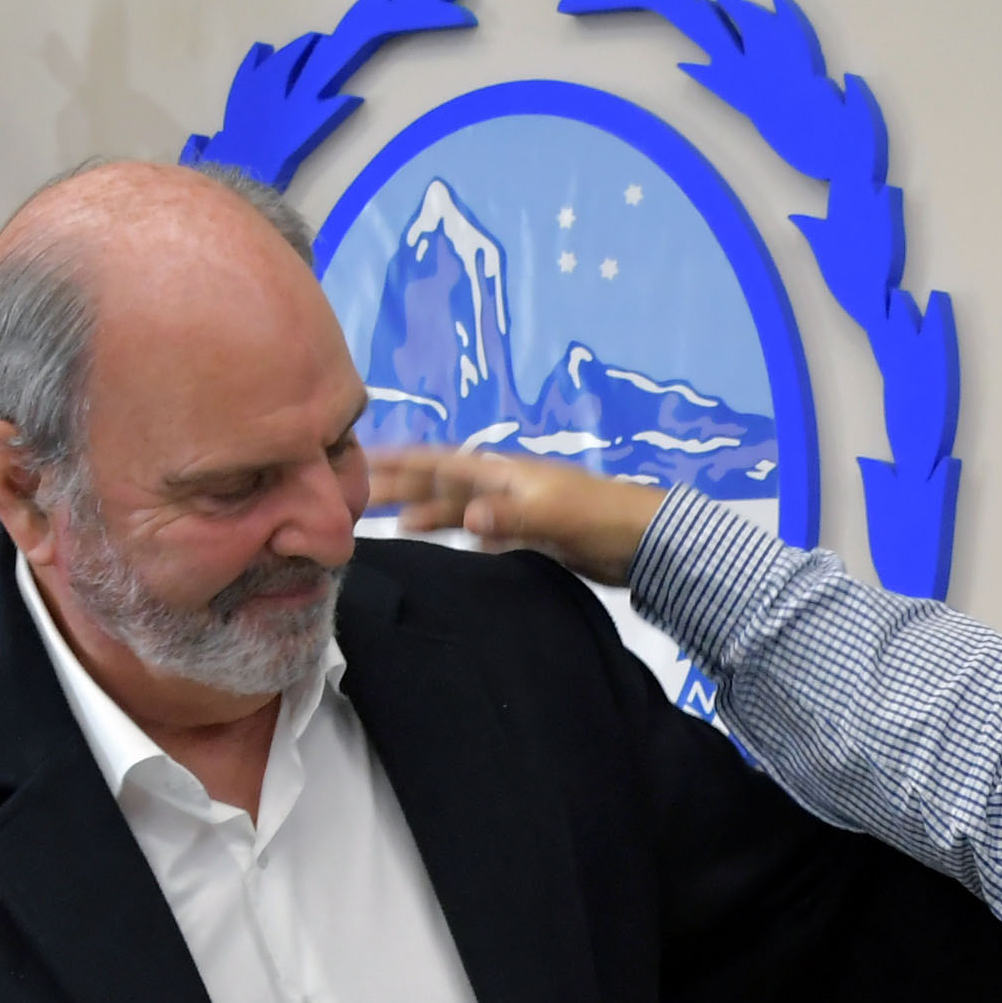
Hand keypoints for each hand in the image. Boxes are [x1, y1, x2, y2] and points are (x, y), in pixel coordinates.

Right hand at [367, 446, 670, 587]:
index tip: (364, 458)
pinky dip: (456, 534)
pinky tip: (442, 544)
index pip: (442, 463)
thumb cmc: (601, 519)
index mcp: (503, 473)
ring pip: (456, 508)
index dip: (404, 461)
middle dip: (400, 484)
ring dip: (423, 511)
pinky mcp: (527, 536)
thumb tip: (464, 518)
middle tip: (358, 491)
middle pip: (441, 483)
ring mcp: (513, 511)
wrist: (643, 543)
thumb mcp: (555, 514)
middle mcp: (501, 487)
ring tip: (387, 521)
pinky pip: (480, 532)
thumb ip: (510, 514)